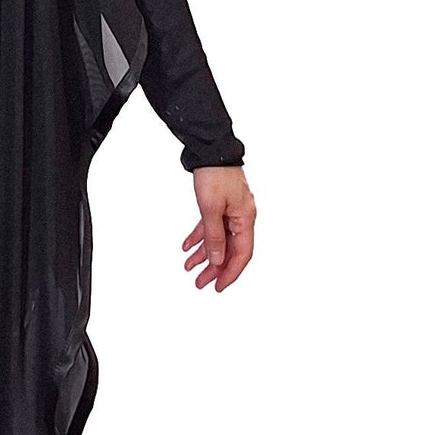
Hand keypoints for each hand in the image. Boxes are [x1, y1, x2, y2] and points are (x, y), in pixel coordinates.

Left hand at [184, 166, 254, 290]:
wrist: (211, 148)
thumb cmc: (215, 174)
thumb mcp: (210, 209)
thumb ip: (213, 236)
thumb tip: (216, 259)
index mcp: (245, 218)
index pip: (242, 254)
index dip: (230, 273)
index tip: (218, 286)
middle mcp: (242, 216)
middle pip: (230, 250)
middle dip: (214, 268)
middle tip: (200, 283)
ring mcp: (231, 210)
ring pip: (219, 239)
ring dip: (205, 254)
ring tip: (189, 267)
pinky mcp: (220, 204)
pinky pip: (211, 226)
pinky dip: (200, 237)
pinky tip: (187, 247)